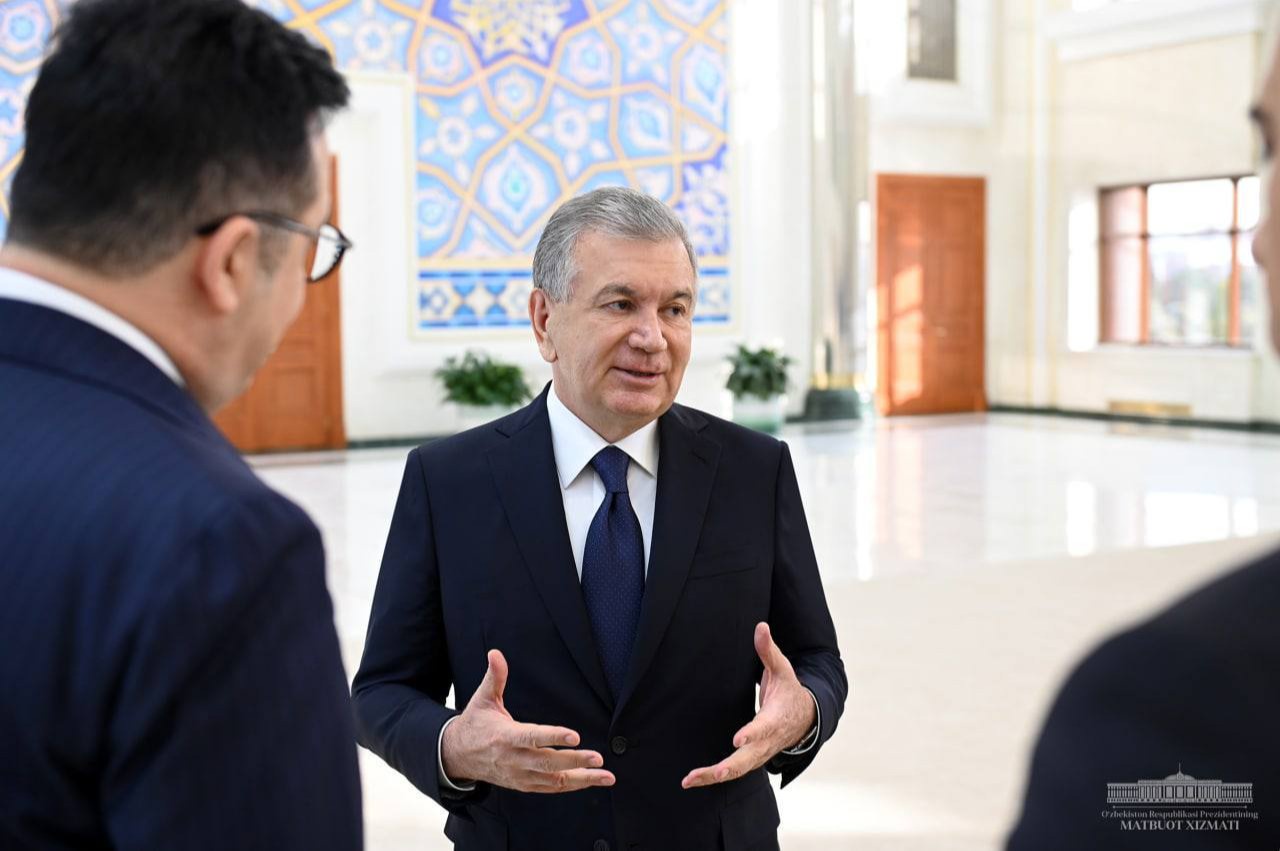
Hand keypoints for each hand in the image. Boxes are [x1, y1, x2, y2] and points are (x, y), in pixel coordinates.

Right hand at [441, 649, 615, 792]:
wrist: (458, 756)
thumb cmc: (475, 724)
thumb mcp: (483, 699)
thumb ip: (494, 677)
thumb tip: (495, 653)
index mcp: (506, 736)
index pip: (533, 738)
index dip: (554, 737)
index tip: (575, 736)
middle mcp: (515, 759)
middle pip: (548, 763)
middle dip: (575, 761)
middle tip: (598, 758)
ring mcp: (520, 775)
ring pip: (554, 780)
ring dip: (581, 779)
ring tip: (606, 776)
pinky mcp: (524, 785)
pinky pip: (551, 788)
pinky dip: (571, 786)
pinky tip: (591, 780)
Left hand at [681, 622, 815, 788]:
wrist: (806, 718)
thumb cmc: (789, 691)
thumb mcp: (783, 669)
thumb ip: (768, 650)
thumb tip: (761, 626)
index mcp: (775, 718)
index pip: (763, 728)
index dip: (752, 734)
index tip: (738, 739)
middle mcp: (767, 741)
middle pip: (748, 759)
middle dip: (729, 767)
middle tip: (713, 773)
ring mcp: (759, 753)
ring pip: (738, 770)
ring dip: (714, 777)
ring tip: (690, 780)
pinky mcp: (752, 759)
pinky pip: (733, 772)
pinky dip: (714, 778)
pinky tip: (694, 780)